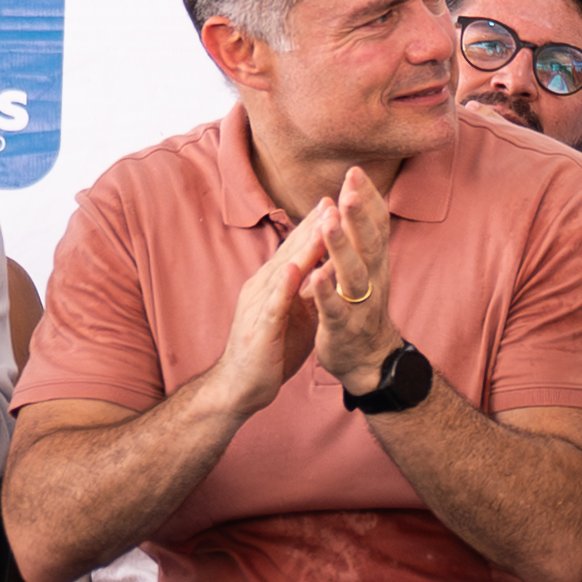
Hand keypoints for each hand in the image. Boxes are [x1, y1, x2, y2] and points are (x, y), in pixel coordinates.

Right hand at [206, 214, 333, 417]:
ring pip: (284, 269)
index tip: (340, 198)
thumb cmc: (272, 347)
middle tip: (336, 195)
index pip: (299, 247)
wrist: (242, 386)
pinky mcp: (258, 328)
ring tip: (323, 220)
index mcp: (275, 282)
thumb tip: (327, 266)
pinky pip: (273, 303)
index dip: (318, 224)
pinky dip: (285, 285)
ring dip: (304, 244)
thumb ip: (308, 288)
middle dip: (314, 223)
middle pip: (292, 249)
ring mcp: (258, 305)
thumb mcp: (297, 311)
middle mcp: (263, 286)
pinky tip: (296, 268)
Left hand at [300, 168, 401, 395]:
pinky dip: (326, 292)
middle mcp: (373, 280)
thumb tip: (359, 199)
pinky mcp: (343, 327)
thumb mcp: (368, 270)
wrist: (368, 360)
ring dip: (342, 246)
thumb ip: (361, 239)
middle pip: (369, 242)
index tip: (356, 171)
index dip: (368, 200)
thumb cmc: (362, 309)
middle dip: (359, 213)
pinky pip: (335, 308)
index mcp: (376, 264)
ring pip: (353, 272)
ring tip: (330, 221)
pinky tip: (315, 276)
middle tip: (351, 185)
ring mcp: (359, 304)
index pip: (376, 226)